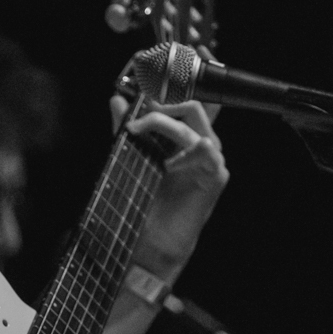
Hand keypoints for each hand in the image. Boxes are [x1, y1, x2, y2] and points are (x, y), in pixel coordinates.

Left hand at [108, 95, 228, 273]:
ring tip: (137, 132)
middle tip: (136, 115)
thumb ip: (128, 128)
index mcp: (185, 139)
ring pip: (192, 123)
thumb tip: (117, 100)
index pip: (181, 103)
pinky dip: (183, 152)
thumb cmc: (146, 203)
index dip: (162, 93)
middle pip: (191, 105)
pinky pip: (206, 151)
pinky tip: (166, 163)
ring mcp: (211, 160)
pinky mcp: (215, 176)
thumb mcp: (133, 157)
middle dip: (161, 104)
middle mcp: (202, 145)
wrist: (152, 242)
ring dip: (162, 122)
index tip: (136, 91)